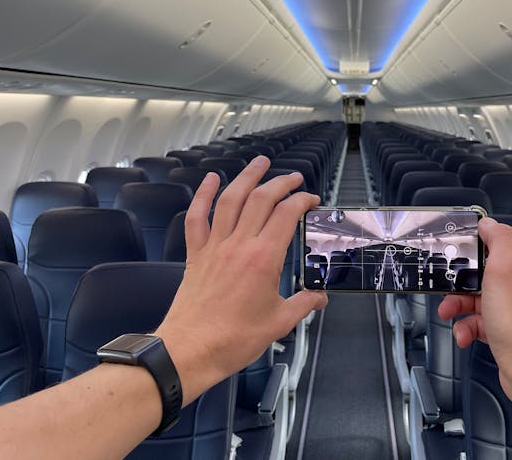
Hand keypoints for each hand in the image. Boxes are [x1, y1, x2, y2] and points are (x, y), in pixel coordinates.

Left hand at [155, 156, 327, 404]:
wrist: (191, 350)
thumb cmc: (235, 339)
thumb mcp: (279, 323)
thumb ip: (303, 304)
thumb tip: (320, 297)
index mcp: (264, 259)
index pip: (286, 215)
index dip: (301, 201)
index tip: (311, 200)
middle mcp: (239, 245)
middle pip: (261, 199)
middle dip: (280, 183)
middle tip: (294, 177)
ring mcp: (215, 246)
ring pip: (231, 200)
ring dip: (246, 177)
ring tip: (260, 162)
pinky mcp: (196, 254)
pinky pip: (197, 217)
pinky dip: (202, 195)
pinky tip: (210, 180)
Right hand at [438, 217, 511, 412]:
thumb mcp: (506, 268)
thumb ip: (499, 239)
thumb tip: (489, 222)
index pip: (489, 247)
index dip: (467, 249)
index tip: (449, 253)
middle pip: (475, 276)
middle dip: (455, 284)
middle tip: (444, 292)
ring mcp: (506, 312)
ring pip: (471, 302)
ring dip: (455, 309)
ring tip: (449, 317)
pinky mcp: (500, 333)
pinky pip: (474, 325)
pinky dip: (464, 330)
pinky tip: (464, 336)